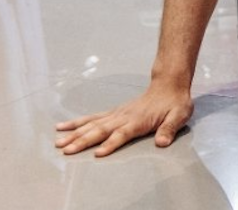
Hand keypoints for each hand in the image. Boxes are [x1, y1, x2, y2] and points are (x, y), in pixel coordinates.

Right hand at [54, 83, 193, 156]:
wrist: (169, 84)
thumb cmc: (175, 103)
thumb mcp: (179, 115)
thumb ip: (169, 129)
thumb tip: (162, 142)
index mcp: (139, 120)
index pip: (122, 134)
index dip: (111, 144)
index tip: (98, 154)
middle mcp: (123, 116)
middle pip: (100, 130)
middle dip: (83, 141)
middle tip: (66, 150)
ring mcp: (116, 113)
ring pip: (92, 124)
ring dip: (75, 133)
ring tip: (58, 142)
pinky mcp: (113, 112)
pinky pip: (91, 118)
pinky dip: (76, 123)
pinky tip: (63, 127)